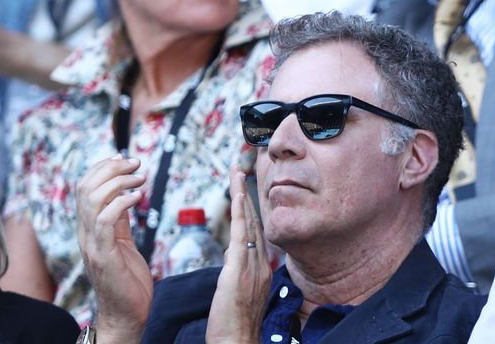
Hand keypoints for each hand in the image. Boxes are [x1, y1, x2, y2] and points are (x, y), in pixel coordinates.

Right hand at [76, 155, 150, 342]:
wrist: (128, 315)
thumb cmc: (128, 281)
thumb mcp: (123, 242)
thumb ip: (119, 220)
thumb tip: (124, 194)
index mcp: (88, 228)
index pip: (84, 187)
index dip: (101, 167)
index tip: (123, 158)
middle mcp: (84, 233)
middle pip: (85, 187)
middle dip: (111, 168)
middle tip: (136, 163)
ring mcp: (91, 244)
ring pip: (92, 199)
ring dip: (118, 181)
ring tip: (140, 178)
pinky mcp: (103, 256)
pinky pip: (105, 220)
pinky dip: (121, 202)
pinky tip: (138, 197)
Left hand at [206, 166, 271, 343]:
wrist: (236, 343)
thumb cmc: (234, 324)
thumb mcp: (240, 292)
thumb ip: (239, 270)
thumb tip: (233, 254)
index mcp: (261, 269)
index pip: (255, 231)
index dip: (250, 208)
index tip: (243, 188)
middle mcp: (260, 264)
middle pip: (254, 221)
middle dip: (245, 193)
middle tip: (239, 169)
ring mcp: (252, 267)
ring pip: (248, 223)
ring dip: (241, 195)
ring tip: (236, 172)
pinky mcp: (239, 272)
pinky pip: (241, 237)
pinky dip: (240, 215)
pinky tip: (238, 197)